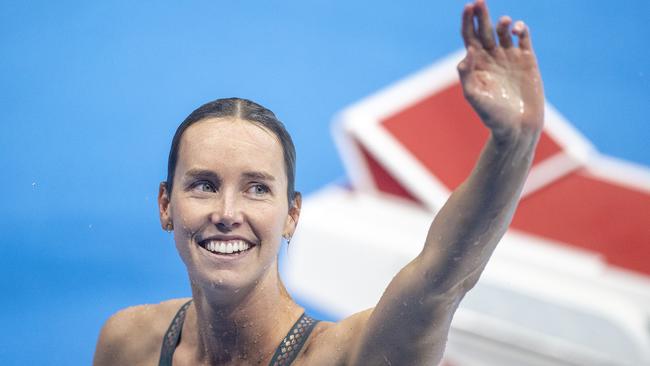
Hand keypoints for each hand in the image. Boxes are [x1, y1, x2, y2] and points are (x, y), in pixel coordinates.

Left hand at [458, 0, 543, 140]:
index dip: (468, 21)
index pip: (469, 37)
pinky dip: (521, 30)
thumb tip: (466, 53)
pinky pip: (523, 39)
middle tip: (480, 0)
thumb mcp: (475, 96)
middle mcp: (492, 58)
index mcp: (476, 65)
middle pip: (485, 30)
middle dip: (482, 15)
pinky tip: (517, 29)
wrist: (518, 127)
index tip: (468, 7)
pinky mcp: (527, 60)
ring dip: (503, 23)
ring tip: (504, 22)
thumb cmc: (493, 116)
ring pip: (504, 32)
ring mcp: (510, 58)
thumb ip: (467, 75)